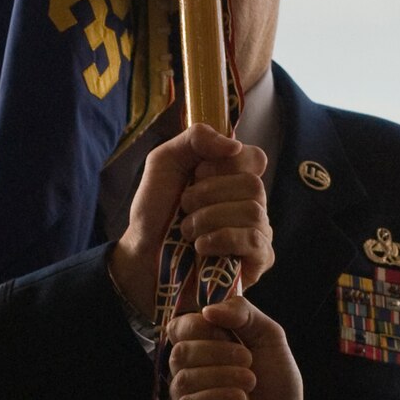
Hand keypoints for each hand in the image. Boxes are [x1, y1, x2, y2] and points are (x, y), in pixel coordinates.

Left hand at [108, 124, 272, 319]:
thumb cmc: (156, 210)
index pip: (255, 158)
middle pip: (253, 185)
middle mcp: (252, 203)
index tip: (196, 175)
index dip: (224, 165)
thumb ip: (195, 138)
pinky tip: (201, 246)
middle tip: (184, 206)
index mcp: (235, 178)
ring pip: (253, 212)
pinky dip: (222, 239)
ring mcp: (258, 232)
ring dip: (209, 219)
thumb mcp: (165, 162)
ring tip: (186, 230)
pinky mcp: (257, 262)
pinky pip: (255, 241)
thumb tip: (234, 145)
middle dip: (209, 194)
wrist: (142, 253)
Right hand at [168, 296, 323, 399]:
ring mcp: (183, 398)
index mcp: (200, 345)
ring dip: (223, 377)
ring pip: (185, 379)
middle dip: (218, 352)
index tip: (229, 333)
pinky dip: (216, 398)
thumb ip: (244, 313)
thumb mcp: (269, 335)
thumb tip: (208, 309)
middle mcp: (186, 370)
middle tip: (249, 361)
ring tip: (250, 382)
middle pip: (180, 351)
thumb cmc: (276, 379)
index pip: (178, 326)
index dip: (200, 326)